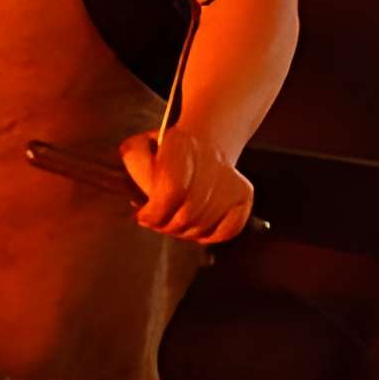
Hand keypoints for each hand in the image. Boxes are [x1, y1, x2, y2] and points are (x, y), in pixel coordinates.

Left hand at [120, 128, 256, 243]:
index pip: (171, 193)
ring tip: (171, 221)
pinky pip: (226, 231)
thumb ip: (134, 164)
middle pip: (186, 216)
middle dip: (163, 225)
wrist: (205, 142)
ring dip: (181, 231)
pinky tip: (193, 226)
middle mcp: (212, 164)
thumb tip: (141, 193)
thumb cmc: (164, 151)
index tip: (142, 216)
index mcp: (182, 148)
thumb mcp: (139, 147)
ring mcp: (231, 182)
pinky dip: (206, 236)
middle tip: (154, 221)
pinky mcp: (244, 196)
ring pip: (202, 228)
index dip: (154, 213)